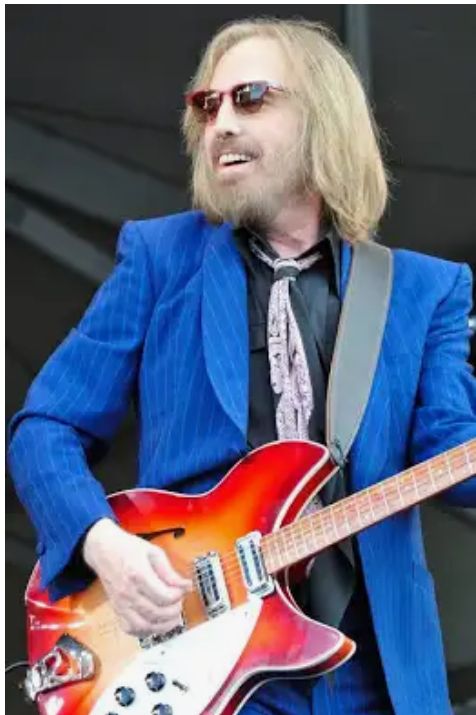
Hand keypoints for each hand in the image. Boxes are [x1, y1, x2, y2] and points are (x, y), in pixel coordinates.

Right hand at [83, 518, 191, 637]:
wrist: (103, 550)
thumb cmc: (127, 548)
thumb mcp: (153, 552)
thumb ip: (169, 572)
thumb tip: (185, 585)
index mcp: (138, 574)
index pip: (163, 596)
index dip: (178, 596)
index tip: (182, 590)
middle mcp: (128, 592)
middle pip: (156, 613)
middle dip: (174, 611)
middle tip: (179, 602)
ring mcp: (121, 603)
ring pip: (144, 626)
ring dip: (163, 626)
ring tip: (172, 616)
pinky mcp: (117, 609)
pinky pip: (131, 629)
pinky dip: (146, 631)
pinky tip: (156, 623)